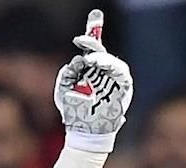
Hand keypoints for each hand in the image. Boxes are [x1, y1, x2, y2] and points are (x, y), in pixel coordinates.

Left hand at [54, 10, 133, 151]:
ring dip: (99, 57)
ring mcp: (113, 81)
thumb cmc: (73, 113)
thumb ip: (67, 74)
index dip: (94, 34)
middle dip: (94, 42)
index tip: (94, 17)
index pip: (92, 50)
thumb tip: (76, 60)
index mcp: (90, 72)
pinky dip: (110, 66)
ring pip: (111, 62)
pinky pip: (121, 73)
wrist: (84, 132)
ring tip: (88, 59)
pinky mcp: (123, 89)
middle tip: (82, 39)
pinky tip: (98, 64)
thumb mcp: (63, 91)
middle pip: (102, 53)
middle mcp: (103, 74)